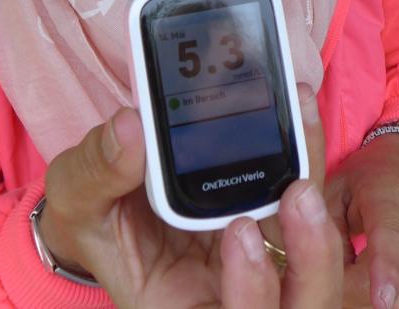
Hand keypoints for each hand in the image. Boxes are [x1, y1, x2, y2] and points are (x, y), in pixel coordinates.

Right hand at [38, 87, 340, 307]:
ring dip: (321, 209)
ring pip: (319, 255)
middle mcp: (234, 291)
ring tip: (299, 150)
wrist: (110, 200)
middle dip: (313, 257)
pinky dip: (308, 159)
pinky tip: (297, 110)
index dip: (251, 295)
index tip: (238, 234)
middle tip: (297, 195)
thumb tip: (130, 128)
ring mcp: (262, 257)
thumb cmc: (94, 217)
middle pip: (301, 301)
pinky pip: (309, 201)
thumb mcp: (77, 200)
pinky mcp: (272, 218)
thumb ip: (96, 174)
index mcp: (185, 307)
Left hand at [325, 134, 398, 308]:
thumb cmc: (361, 183)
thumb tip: (327, 274)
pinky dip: (389, 304)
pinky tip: (369, 288)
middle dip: (355, 292)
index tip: (381, 300)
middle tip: (332, 277)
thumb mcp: (333, 191)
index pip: (391, 238)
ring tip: (350, 276)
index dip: (386, 269)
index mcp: (390, 199)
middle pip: (394, 284)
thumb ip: (327, 228)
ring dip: (369, 302)